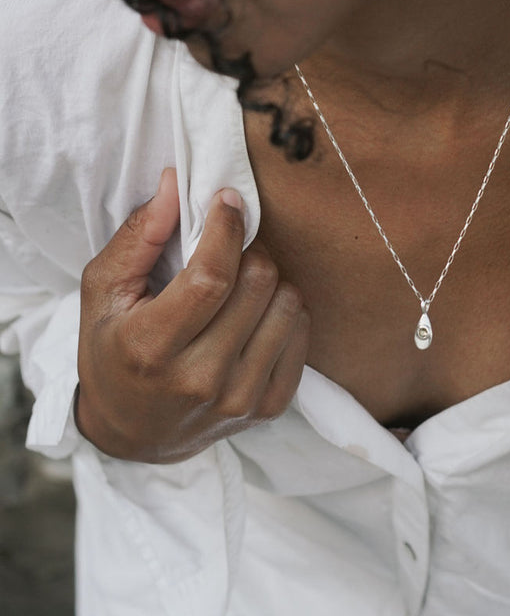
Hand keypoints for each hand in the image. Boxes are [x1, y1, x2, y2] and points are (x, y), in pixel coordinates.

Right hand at [76, 169, 308, 462]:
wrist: (131, 433)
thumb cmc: (112, 351)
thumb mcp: (102, 292)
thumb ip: (138, 235)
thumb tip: (176, 182)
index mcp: (151, 348)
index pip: (212, 276)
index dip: (227, 228)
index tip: (227, 201)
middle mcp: (200, 379)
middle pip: (258, 283)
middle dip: (247, 251)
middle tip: (229, 249)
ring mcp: (239, 398)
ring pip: (288, 304)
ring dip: (268, 281)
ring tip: (239, 286)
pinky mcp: (268, 408)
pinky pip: (302, 333)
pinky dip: (283, 312)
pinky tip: (254, 315)